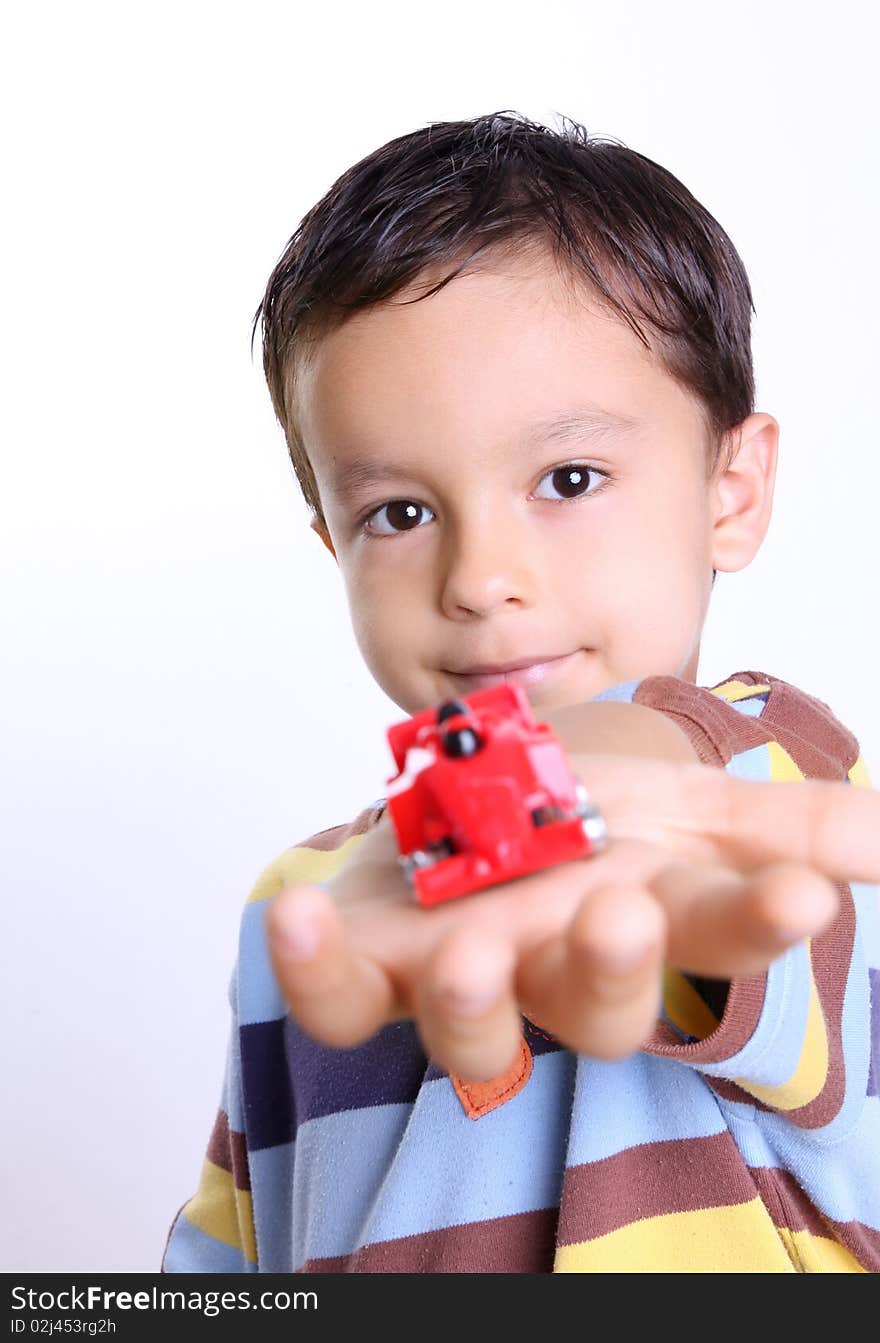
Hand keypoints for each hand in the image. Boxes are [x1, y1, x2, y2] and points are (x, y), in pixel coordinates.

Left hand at [266, 754, 879, 1080]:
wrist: (487, 805)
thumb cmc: (600, 817)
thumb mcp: (696, 806)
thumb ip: (791, 826)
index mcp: (653, 926)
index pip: (721, 940)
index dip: (757, 924)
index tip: (797, 898)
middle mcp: (563, 972)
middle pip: (598, 1009)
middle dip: (610, 969)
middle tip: (618, 915)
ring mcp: (467, 980)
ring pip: (476, 1032)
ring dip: (471, 1003)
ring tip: (468, 954)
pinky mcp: (373, 971)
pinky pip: (338, 997)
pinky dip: (312, 968)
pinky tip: (297, 914)